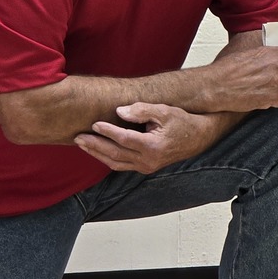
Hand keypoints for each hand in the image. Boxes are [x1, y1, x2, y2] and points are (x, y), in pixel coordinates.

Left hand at [74, 102, 233, 173]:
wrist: (199, 136)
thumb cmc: (183, 121)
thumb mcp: (165, 110)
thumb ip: (142, 110)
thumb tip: (119, 111)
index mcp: (153, 146)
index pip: (124, 139)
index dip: (108, 132)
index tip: (94, 124)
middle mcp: (148, 160)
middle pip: (115, 154)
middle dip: (95, 145)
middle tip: (78, 137)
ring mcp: (147, 166)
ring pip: (115, 163)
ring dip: (97, 154)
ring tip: (82, 144)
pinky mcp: (145, 167)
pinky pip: (122, 165)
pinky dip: (108, 158)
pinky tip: (98, 151)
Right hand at [207, 44, 277, 111]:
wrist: (215, 86)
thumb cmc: (225, 71)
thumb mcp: (247, 54)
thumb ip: (264, 57)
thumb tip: (272, 61)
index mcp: (270, 53)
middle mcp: (276, 66)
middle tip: (270, 83)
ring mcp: (276, 82)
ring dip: (275, 91)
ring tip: (258, 91)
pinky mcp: (272, 97)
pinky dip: (271, 102)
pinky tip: (258, 99)